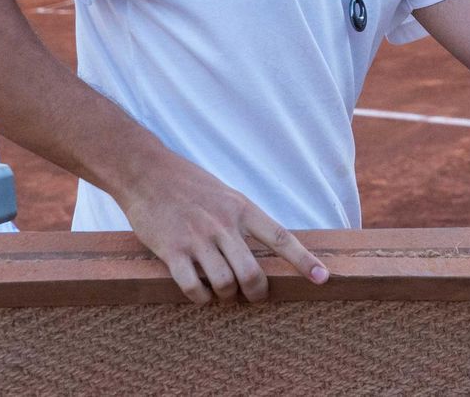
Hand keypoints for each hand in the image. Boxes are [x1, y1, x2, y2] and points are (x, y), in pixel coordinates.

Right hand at [117, 151, 329, 304]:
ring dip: (226, 296)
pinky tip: (200, 293)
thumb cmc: (188, 184)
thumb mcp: (225, 193)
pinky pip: (193, 288)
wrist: (146, 172)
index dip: (304, 261)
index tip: (324, 278)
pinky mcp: (171, 250)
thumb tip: (265, 248)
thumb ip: (243, 220)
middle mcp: (222, 224)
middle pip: (252, 273)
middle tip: (254, 298)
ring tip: (221, 292)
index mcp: (241, 208)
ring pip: (224, 284)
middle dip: (257, 293)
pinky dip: (201, 298)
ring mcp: (197, 238)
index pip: (280, 238)